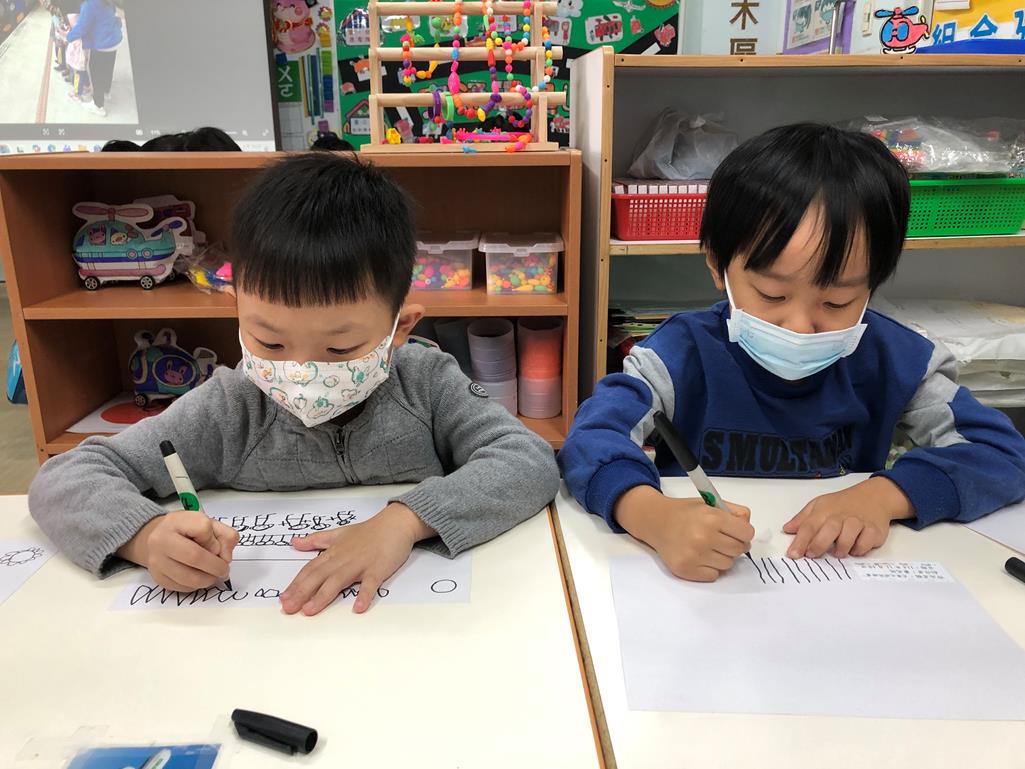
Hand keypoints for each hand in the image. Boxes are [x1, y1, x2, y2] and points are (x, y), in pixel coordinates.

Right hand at [119, 511, 238, 591]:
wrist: (160, 539)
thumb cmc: (188, 530)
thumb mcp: (210, 523)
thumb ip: (226, 536)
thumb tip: (226, 558)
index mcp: (176, 521)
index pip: (203, 529)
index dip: (215, 540)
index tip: (216, 545)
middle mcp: (161, 540)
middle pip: (195, 557)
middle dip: (216, 566)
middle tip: (224, 569)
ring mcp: (157, 561)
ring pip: (190, 578)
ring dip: (209, 580)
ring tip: (215, 575)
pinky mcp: (158, 578)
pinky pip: (183, 588)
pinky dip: (197, 586)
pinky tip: (201, 577)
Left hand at [280, 503, 434, 615]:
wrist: (395, 524)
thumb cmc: (368, 531)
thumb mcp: (338, 533)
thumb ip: (316, 540)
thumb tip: (294, 542)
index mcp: (333, 552)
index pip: (310, 569)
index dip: (295, 584)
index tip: (282, 598)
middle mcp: (343, 559)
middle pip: (319, 577)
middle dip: (301, 593)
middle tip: (288, 608)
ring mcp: (360, 564)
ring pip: (338, 581)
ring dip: (323, 596)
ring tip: (310, 610)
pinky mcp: (378, 569)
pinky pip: (370, 584)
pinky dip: (364, 596)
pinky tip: (358, 608)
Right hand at [614, 485, 754, 581]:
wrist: (656, 521)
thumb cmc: (685, 513)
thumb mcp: (710, 503)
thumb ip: (734, 512)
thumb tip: (747, 528)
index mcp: (712, 518)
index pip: (747, 533)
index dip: (744, 533)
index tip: (737, 532)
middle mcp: (703, 537)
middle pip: (739, 550)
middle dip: (735, 545)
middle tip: (723, 540)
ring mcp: (694, 556)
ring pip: (728, 564)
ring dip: (722, 557)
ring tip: (708, 547)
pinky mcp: (686, 570)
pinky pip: (713, 575)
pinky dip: (710, 568)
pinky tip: (700, 557)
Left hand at [783, 477, 913, 558]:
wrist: (874, 496)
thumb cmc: (843, 503)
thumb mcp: (819, 505)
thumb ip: (802, 518)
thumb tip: (787, 529)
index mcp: (824, 511)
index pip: (809, 526)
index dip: (800, 541)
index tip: (793, 554)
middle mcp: (841, 516)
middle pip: (828, 531)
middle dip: (818, 545)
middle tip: (812, 555)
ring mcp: (858, 523)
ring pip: (848, 538)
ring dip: (840, 549)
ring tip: (836, 552)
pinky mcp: (874, 530)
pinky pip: (865, 544)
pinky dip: (858, 549)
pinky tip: (854, 548)